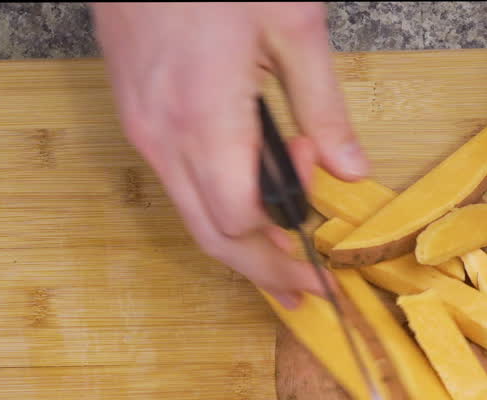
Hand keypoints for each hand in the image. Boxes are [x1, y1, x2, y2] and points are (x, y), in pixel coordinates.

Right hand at [91, 2, 366, 307]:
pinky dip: (216, 198)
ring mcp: (141, 127)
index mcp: (204, 121)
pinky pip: (176, 180)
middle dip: (260, 268)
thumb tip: (351, 171)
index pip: (239, 225)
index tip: (321, 271)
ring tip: (288, 229)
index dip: (281, 256)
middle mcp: (162, 137)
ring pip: (189, 212)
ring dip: (240, 232)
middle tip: (303, 286)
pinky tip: (252, 180)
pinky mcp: (134, 113)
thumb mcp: (292, 26)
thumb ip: (323, 108)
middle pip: (209, 236)